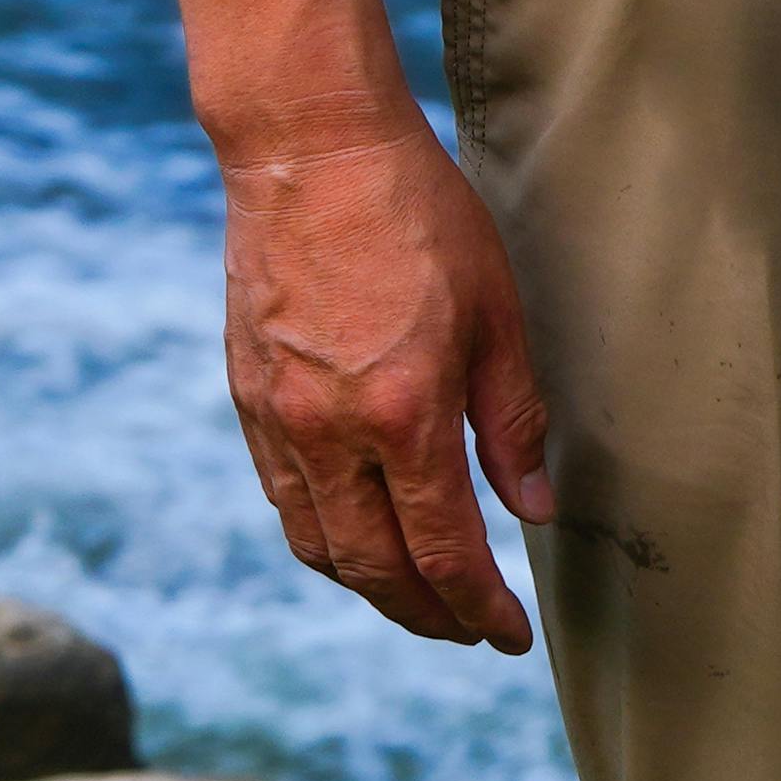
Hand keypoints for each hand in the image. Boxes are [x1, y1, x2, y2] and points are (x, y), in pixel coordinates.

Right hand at [223, 116, 559, 648]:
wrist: (308, 147)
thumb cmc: (415, 212)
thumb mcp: (494, 311)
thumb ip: (511, 421)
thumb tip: (533, 510)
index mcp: (402, 414)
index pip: (443, 551)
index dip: (480, 606)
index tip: (507, 633)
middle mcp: (329, 433)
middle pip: (375, 569)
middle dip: (426, 615)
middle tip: (467, 630)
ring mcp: (277, 420)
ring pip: (319, 547)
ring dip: (370, 589)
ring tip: (417, 599)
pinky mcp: (247, 399)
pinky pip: (284, 500)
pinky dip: (325, 539)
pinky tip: (358, 536)